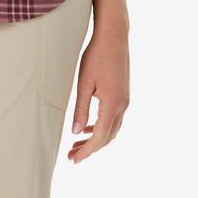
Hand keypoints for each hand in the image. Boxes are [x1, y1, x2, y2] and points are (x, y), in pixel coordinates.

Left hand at [68, 25, 129, 164]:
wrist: (114, 36)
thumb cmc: (96, 56)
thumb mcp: (84, 83)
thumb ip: (81, 109)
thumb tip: (76, 132)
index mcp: (112, 105)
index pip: (99, 137)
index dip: (87, 151)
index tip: (74, 160)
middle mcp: (122, 106)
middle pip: (107, 137)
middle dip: (90, 148)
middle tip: (72, 155)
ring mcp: (125, 100)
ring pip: (112, 129)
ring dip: (96, 138)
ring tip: (77, 143)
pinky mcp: (123, 94)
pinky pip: (114, 118)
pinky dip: (102, 126)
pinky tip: (89, 126)